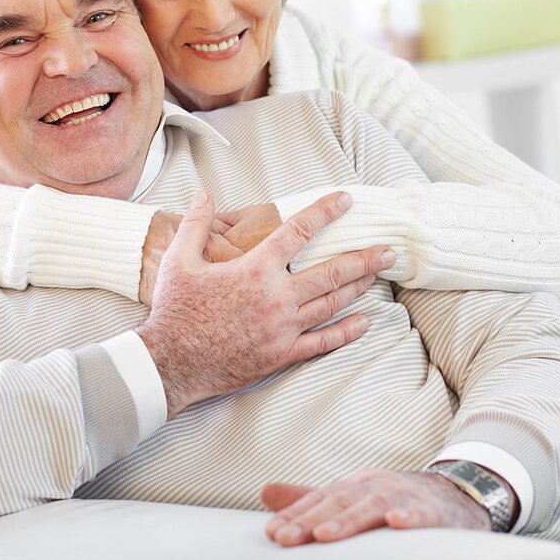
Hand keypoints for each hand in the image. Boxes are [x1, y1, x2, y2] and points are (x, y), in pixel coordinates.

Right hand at [136, 191, 395, 416]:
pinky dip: (345, 332)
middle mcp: (277, 297)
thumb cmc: (174, 310)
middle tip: (388, 249)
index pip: (299, 232)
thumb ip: (195, 226)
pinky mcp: (281, 354)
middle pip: (332, 272)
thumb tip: (203, 197)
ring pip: (332, 303)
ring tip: (378, 275)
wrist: (171, 362)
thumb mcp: (178, 261)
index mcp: (256, 270)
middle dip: (364, 258)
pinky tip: (363, 323)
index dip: (325, 212)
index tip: (346, 201)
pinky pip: (322, 342)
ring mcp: (283, 328)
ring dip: (359, 287)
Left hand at [261, 468, 495, 546]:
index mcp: (355, 485)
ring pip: (374, 507)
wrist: (456, 495)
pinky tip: (396, 523)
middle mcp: (376, 486)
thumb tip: (265, 493)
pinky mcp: (434, 511)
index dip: (295, 514)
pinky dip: (409, 516)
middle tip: (285, 538)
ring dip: (349, 521)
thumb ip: (310, 499)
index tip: (272, 533)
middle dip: (310, 520)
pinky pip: (422, 513)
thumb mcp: (352, 497)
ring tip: (324, 536)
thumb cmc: (396, 499)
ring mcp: (405, 496)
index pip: (320, 499)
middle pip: (339, 502)